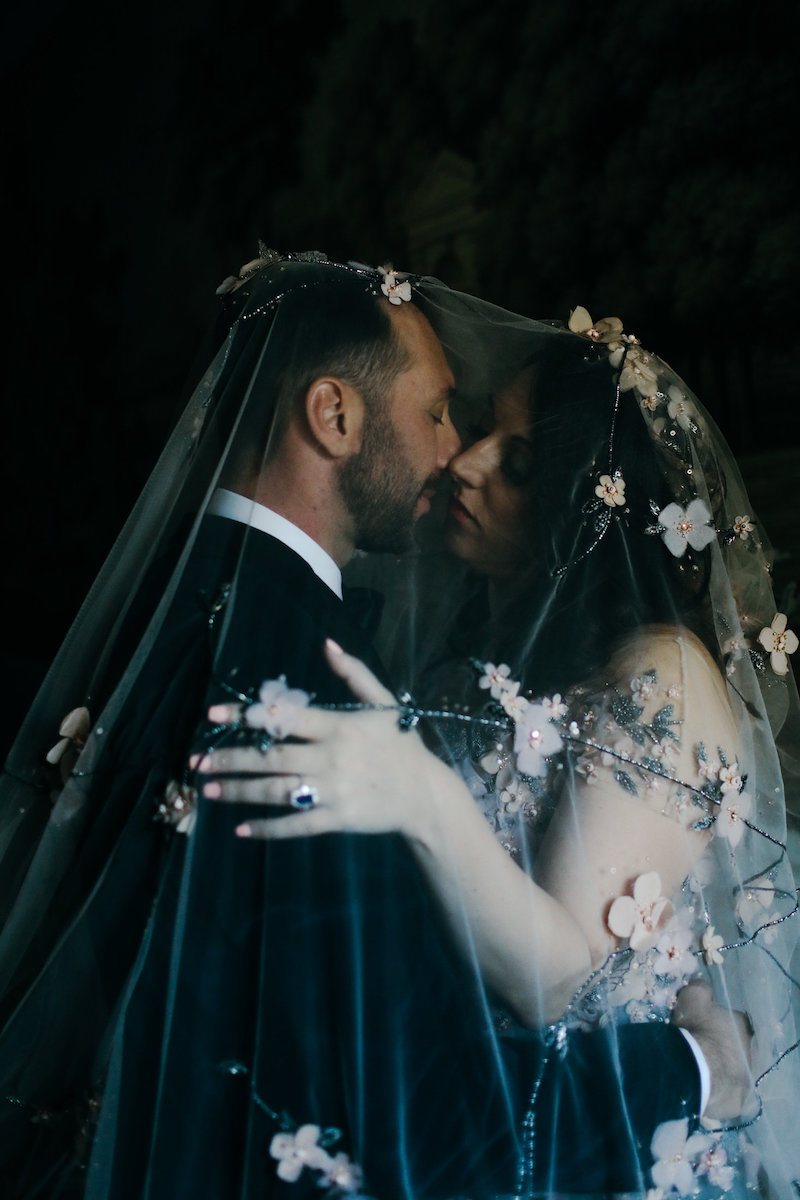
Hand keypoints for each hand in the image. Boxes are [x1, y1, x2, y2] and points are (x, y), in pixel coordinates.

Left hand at [197, 639, 448, 841]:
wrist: (425, 795)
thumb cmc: (401, 745)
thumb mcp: (383, 703)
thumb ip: (354, 673)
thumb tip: (327, 644)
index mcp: (339, 726)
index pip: (286, 717)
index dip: (248, 715)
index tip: (213, 715)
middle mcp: (332, 758)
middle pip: (272, 757)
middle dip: (231, 759)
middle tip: (197, 762)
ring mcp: (333, 791)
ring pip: (278, 791)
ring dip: (240, 791)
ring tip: (209, 790)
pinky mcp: (337, 820)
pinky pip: (297, 826)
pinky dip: (269, 828)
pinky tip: (242, 830)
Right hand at [671, 979, 756, 1121]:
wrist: (695, 1070)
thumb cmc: (696, 1030)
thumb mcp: (692, 998)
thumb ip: (700, 988)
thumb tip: (704, 986)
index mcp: (742, 1025)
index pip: (735, 1020)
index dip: (719, 1022)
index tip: (706, 1025)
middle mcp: (751, 1050)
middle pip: (738, 1046)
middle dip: (724, 1046)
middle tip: (704, 1048)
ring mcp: (748, 1077)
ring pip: (736, 1070)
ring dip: (724, 1068)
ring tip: (703, 1070)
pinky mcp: (741, 1100)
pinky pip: (732, 1093)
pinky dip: (722, 1091)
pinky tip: (708, 1088)